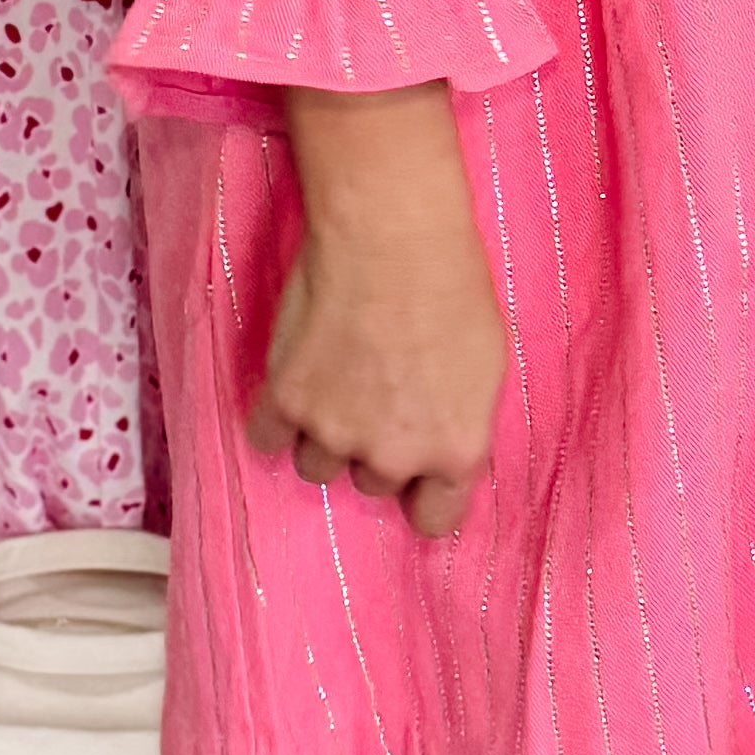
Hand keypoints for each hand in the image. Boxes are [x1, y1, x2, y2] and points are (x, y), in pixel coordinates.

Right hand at [254, 82, 511, 540]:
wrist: (391, 235)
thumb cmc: (452, 285)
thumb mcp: (486, 367)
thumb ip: (460, 424)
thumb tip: (443, 447)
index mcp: (454, 451)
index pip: (435, 520)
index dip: (425, 493)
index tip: (417, 476)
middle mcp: (393, 455)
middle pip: (374, 483)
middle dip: (376, 446)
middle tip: (379, 389)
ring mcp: (333, 432)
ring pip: (319, 465)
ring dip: (325, 433)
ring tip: (339, 376)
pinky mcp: (284, 401)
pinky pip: (267, 438)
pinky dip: (277, 417)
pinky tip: (296, 380)